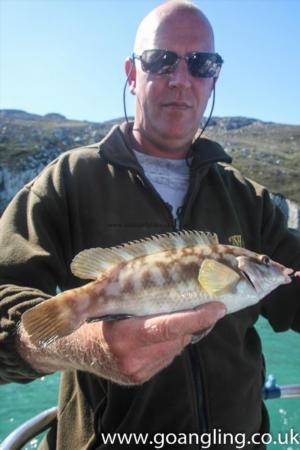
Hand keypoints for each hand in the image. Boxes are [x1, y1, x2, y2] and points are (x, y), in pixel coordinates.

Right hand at [97, 301, 225, 384]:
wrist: (73, 348)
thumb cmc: (94, 319)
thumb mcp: (112, 305)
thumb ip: (141, 303)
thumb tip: (178, 292)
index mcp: (124, 336)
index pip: (168, 327)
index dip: (197, 317)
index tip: (217, 307)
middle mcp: (132, 358)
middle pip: (177, 337)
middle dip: (192, 322)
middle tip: (200, 305)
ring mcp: (136, 372)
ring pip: (175, 348)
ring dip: (180, 334)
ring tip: (169, 319)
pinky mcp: (139, 379)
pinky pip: (166, 357)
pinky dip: (169, 344)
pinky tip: (158, 336)